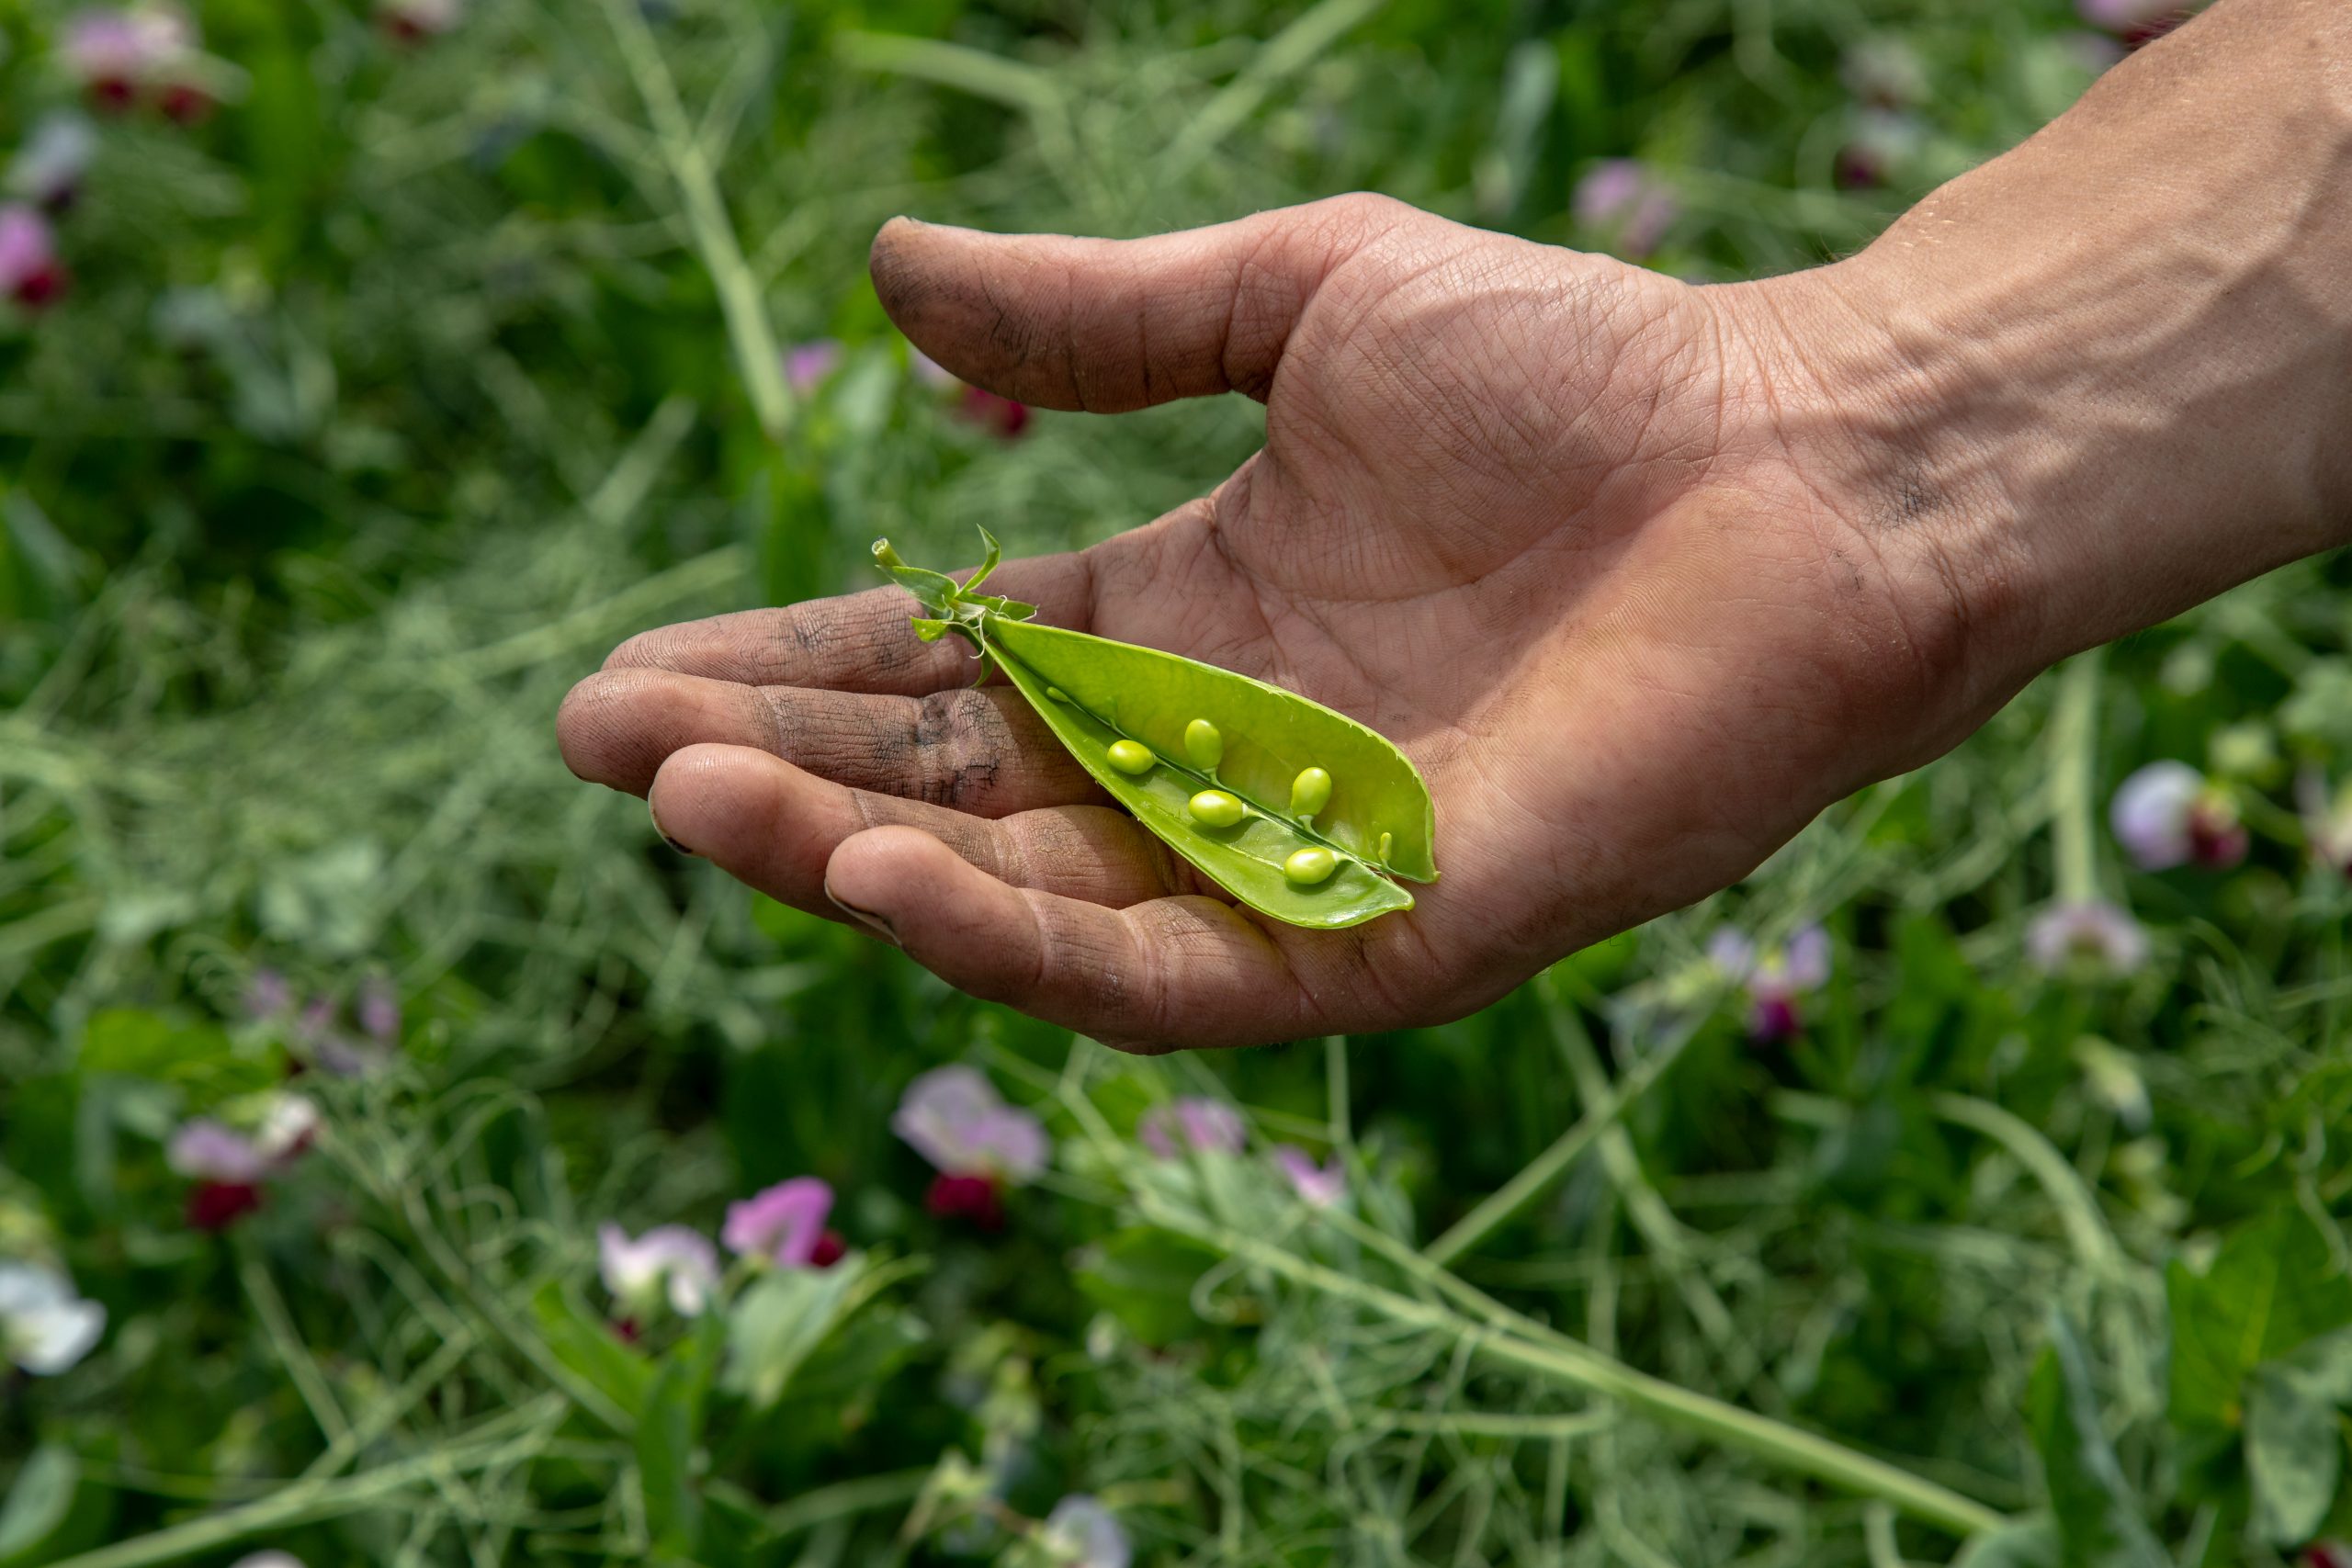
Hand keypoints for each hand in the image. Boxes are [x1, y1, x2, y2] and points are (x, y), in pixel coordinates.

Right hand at [560, 193, 1991, 1048]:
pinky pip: (1167, 975)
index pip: (940, 674)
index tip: (625, 677)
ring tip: (696, 804)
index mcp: (1181, 628)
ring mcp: (1290, 871)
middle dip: (779, 778)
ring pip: (1028, 904)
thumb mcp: (1295, 304)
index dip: (787, 676)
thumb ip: (1097, 318)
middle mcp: (1212, 768)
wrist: (1807, 458)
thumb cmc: (1582, 372)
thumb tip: (890, 279)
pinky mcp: (1379, 944)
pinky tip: (884, 876)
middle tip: (605, 747)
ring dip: (855, 861)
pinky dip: (1018, 941)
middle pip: (954, 796)